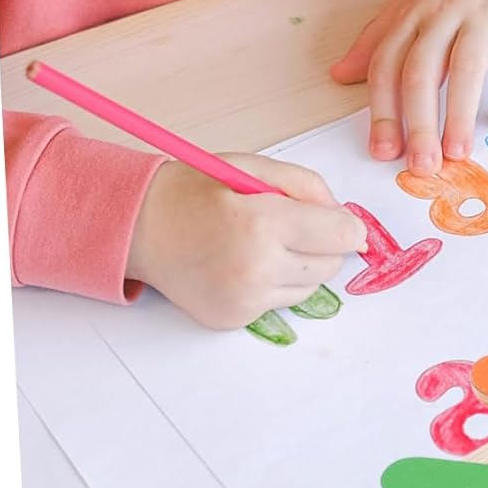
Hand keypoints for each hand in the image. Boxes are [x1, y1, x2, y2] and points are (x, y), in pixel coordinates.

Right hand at [125, 154, 367, 329]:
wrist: (138, 227)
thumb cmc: (195, 192)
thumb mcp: (252, 168)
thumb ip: (308, 187)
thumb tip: (350, 224)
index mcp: (263, 223)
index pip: (343, 235)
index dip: (345, 225)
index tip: (335, 221)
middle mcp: (256, 268)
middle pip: (332, 265)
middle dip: (322, 245)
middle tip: (289, 228)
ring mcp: (244, 299)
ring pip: (311, 288)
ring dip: (300, 267)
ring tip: (262, 245)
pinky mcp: (234, 319)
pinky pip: (280, 303)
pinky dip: (274, 285)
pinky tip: (244, 265)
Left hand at [329, 0, 487, 173]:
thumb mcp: (407, 5)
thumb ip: (377, 41)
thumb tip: (340, 75)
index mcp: (410, 13)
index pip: (388, 65)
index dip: (382, 111)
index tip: (383, 152)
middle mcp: (443, 12)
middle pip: (422, 71)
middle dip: (419, 123)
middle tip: (423, 165)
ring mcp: (484, 13)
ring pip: (467, 67)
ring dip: (460, 114)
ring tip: (458, 153)